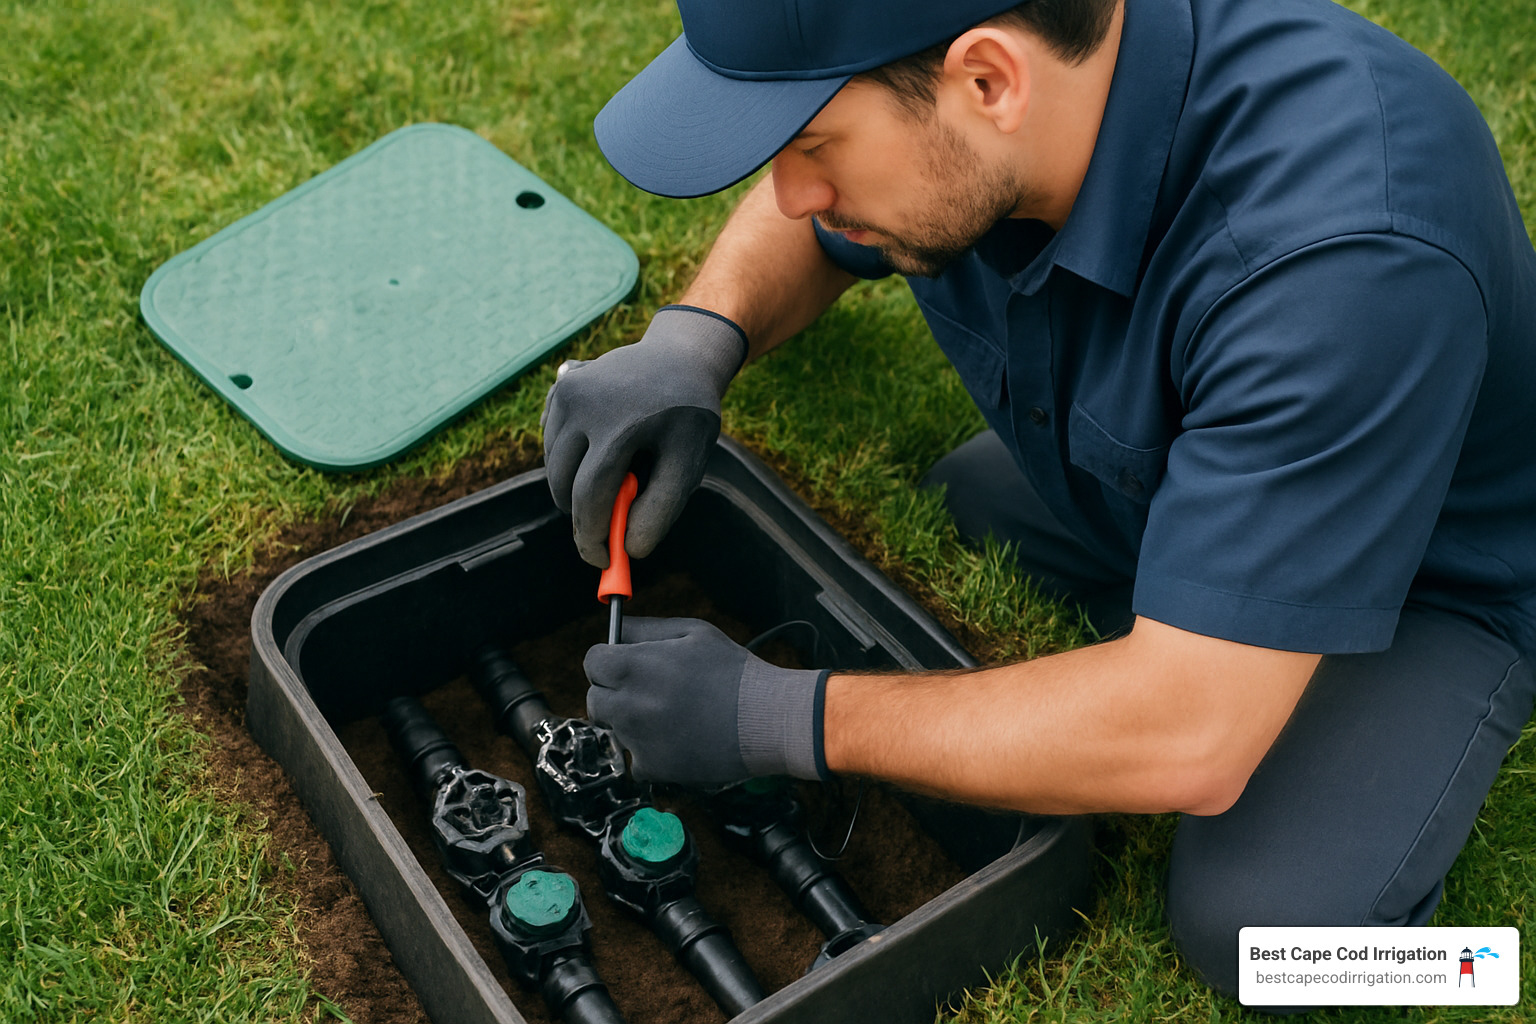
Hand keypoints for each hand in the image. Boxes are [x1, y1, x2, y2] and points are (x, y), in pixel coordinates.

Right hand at [542, 306, 746, 566]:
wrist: (680, 356)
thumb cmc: (688, 416)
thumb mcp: (689, 462)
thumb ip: (661, 507)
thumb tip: (630, 549)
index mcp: (621, 423)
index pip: (590, 496)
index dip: (592, 536)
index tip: (602, 561)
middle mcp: (584, 404)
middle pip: (562, 484)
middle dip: (580, 517)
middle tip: (604, 533)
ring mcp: (566, 392)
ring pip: (553, 466)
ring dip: (574, 487)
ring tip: (615, 476)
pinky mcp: (559, 388)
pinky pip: (552, 443)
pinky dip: (570, 460)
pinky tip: (601, 449)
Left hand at [584, 617, 827, 786]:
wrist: (766, 719)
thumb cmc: (734, 672)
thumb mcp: (693, 633)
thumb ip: (647, 629)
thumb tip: (616, 629)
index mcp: (634, 666)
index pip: (592, 662)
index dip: (608, 662)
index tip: (625, 666)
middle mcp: (629, 704)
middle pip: (595, 698)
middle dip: (614, 693)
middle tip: (647, 692)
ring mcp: (638, 739)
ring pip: (615, 729)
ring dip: (633, 723)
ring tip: (674, 716)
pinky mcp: (652, 768)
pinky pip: (635, 759)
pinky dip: (651, 753)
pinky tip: (680, 739)